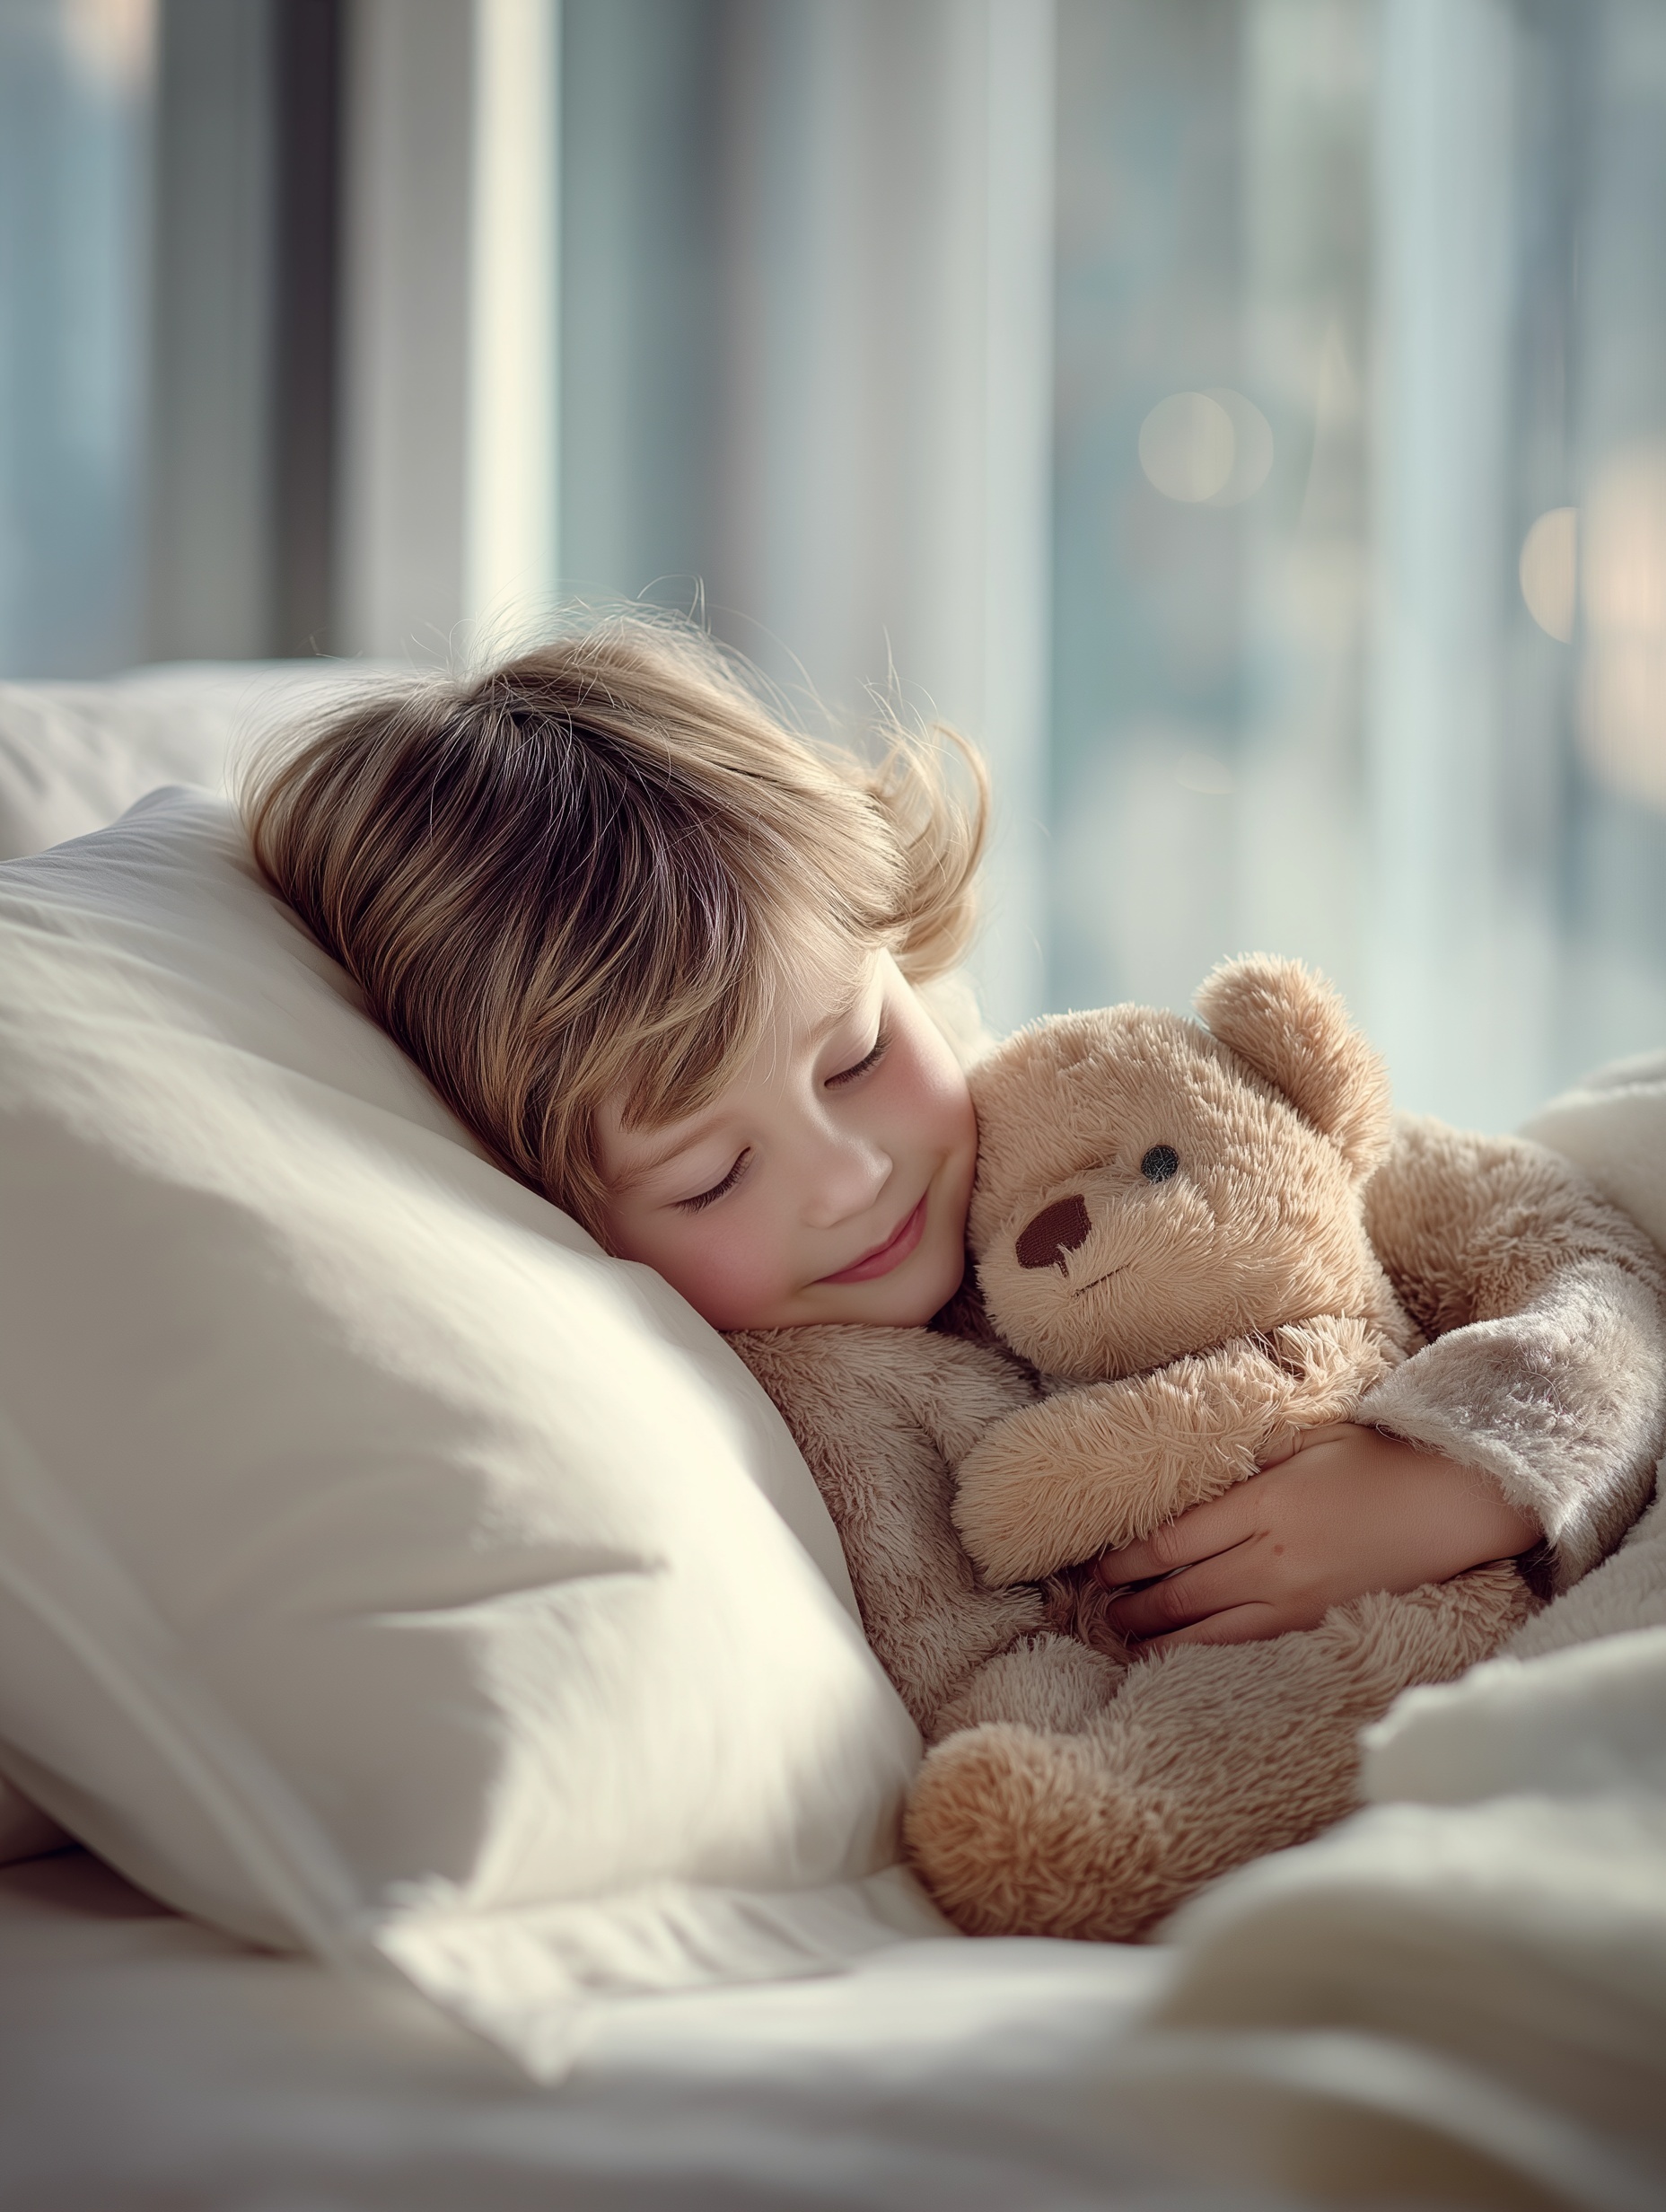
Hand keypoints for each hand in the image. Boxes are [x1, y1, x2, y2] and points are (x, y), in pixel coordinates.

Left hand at [1092, 1423, 1540, 1649]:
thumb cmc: (1381, 1455)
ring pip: (1209, 1631)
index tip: (1092, 1565)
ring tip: (1121, 1638)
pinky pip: (1250, 1645)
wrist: (1457, 1501)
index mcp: (1267, 1503)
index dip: (1124, 1559)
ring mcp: (1300, 1599)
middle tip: (1092, 1609)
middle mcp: (1276, 1557)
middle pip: (1181, 1592)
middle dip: (1131, 1604)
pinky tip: (1182, 1653)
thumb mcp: (1307, 1436)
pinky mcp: (1321, 1623)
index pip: (1171, 1541)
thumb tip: (1184, 1465)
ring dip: (1158, 1637)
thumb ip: (1246, 1454)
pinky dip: (1206, 1652)